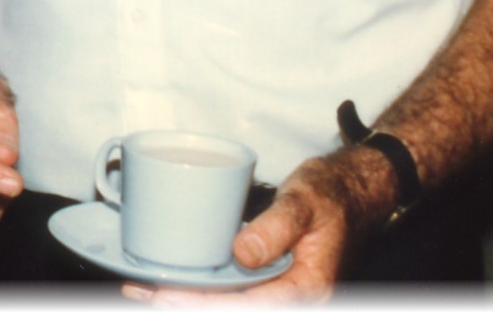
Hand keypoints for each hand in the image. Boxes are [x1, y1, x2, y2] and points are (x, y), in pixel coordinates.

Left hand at [119, 151, 384, 303]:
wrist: (352, 192)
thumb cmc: (331, 194)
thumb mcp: (306, 202)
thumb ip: (277, 228)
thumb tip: (243, 255)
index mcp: (305, 290)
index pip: (248, 307)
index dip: (204, 305)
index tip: (167, 296)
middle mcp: (290, 299)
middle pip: (232, 310)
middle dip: (186, 304)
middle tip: (141, 292)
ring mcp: (277, 292)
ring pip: (227, 304)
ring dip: (187, 300)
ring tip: (140, 289)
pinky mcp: (265, 282)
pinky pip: (229, 293)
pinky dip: (198, 290)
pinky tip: (167, 282)